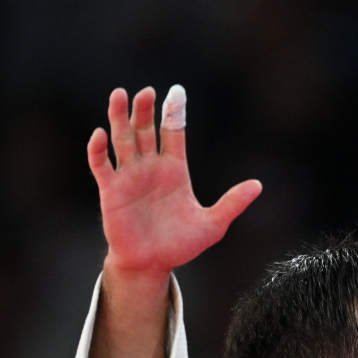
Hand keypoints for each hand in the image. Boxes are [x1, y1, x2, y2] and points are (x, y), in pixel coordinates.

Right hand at [84, 86, 259, 357]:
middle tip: (146, 92)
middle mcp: (151, 168)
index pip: (174, 133)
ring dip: (120, 118)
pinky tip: (100, 134)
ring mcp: (130, 177)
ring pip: (123, 140)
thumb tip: (259, 185)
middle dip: (144, 111)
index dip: (174, 113)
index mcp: (175, 170)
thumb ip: (233, 203)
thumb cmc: (181, 245)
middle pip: (146, 130)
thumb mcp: (213, 224)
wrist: (153, 266)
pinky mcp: (111, 191)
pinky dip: (98, 150)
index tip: (175, 91)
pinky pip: (102, 166)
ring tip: (121, 95)